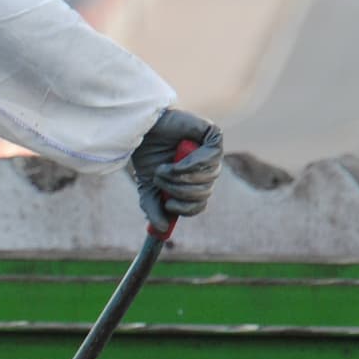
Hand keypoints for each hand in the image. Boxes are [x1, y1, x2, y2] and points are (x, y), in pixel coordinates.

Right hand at [129, 108, 224, 233]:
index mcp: (194, 184)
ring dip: (181, 176)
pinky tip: (178, 156)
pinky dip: (192, 162)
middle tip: (160, 179)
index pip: (199, 205)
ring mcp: (212, 154)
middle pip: (203, 193)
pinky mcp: (214, 136)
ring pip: (207, 178)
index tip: (169, 206)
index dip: (185, 209)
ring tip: (164, 167)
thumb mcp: (148, 188)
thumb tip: (163, 229)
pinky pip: (211, 158)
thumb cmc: (148, 156)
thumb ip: (154, 209)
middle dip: (178, 190)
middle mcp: (206, 171)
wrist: (144, 128)